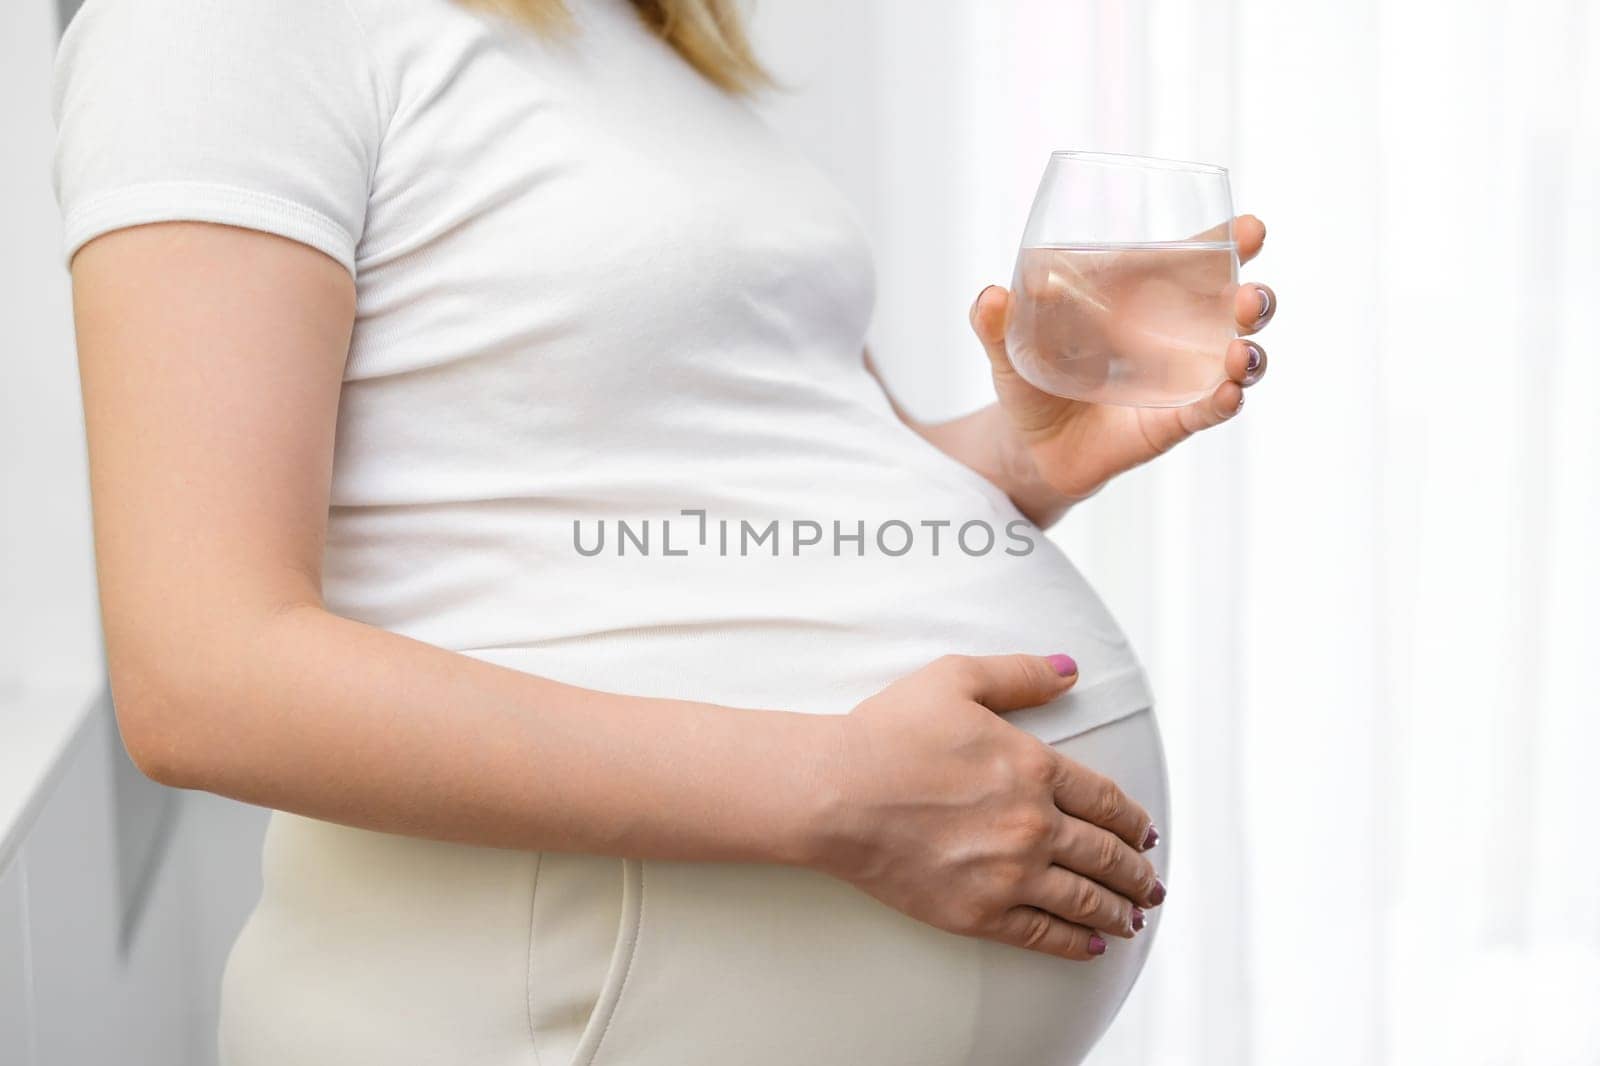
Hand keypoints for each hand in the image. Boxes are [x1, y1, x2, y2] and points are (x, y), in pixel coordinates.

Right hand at [813, 653, 1163, 960]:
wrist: (836, 794)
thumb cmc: (886, 734)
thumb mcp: (955, 680)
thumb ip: (1018, 675)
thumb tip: (1069, 670)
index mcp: (1033, 767)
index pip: (1105, 800)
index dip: (1132, 820)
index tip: (1145, 832)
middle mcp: (1033, 824)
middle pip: (1105, 854)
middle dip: (1135, 870)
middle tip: (1150, 881)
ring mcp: (1009, 874)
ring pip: (1085, 900)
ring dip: (1119, 909)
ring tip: (1135, 916)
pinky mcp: (978, 914)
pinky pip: (1045, 935)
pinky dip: (1077, 943)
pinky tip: (1093, 944)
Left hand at [971, 214, 1276, 505]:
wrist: (1031, 444)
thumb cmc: (1031, 378)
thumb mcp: (1008, 347)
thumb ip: (996, 322)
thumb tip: (991, 297)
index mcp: (1140, 296)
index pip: (1195, 260)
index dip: (1229, 240)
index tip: (1252, 228)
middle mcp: (1174, 333)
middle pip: (1233, 307)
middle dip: (1254, 298)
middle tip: (1248, 296)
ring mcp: (1180, 379)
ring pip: (1236, 359)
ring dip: (1249, 352)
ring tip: (1239, 350)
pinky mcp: (1173, 423)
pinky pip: (1208, 411)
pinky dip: (1222, 402)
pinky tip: (1227, 394)